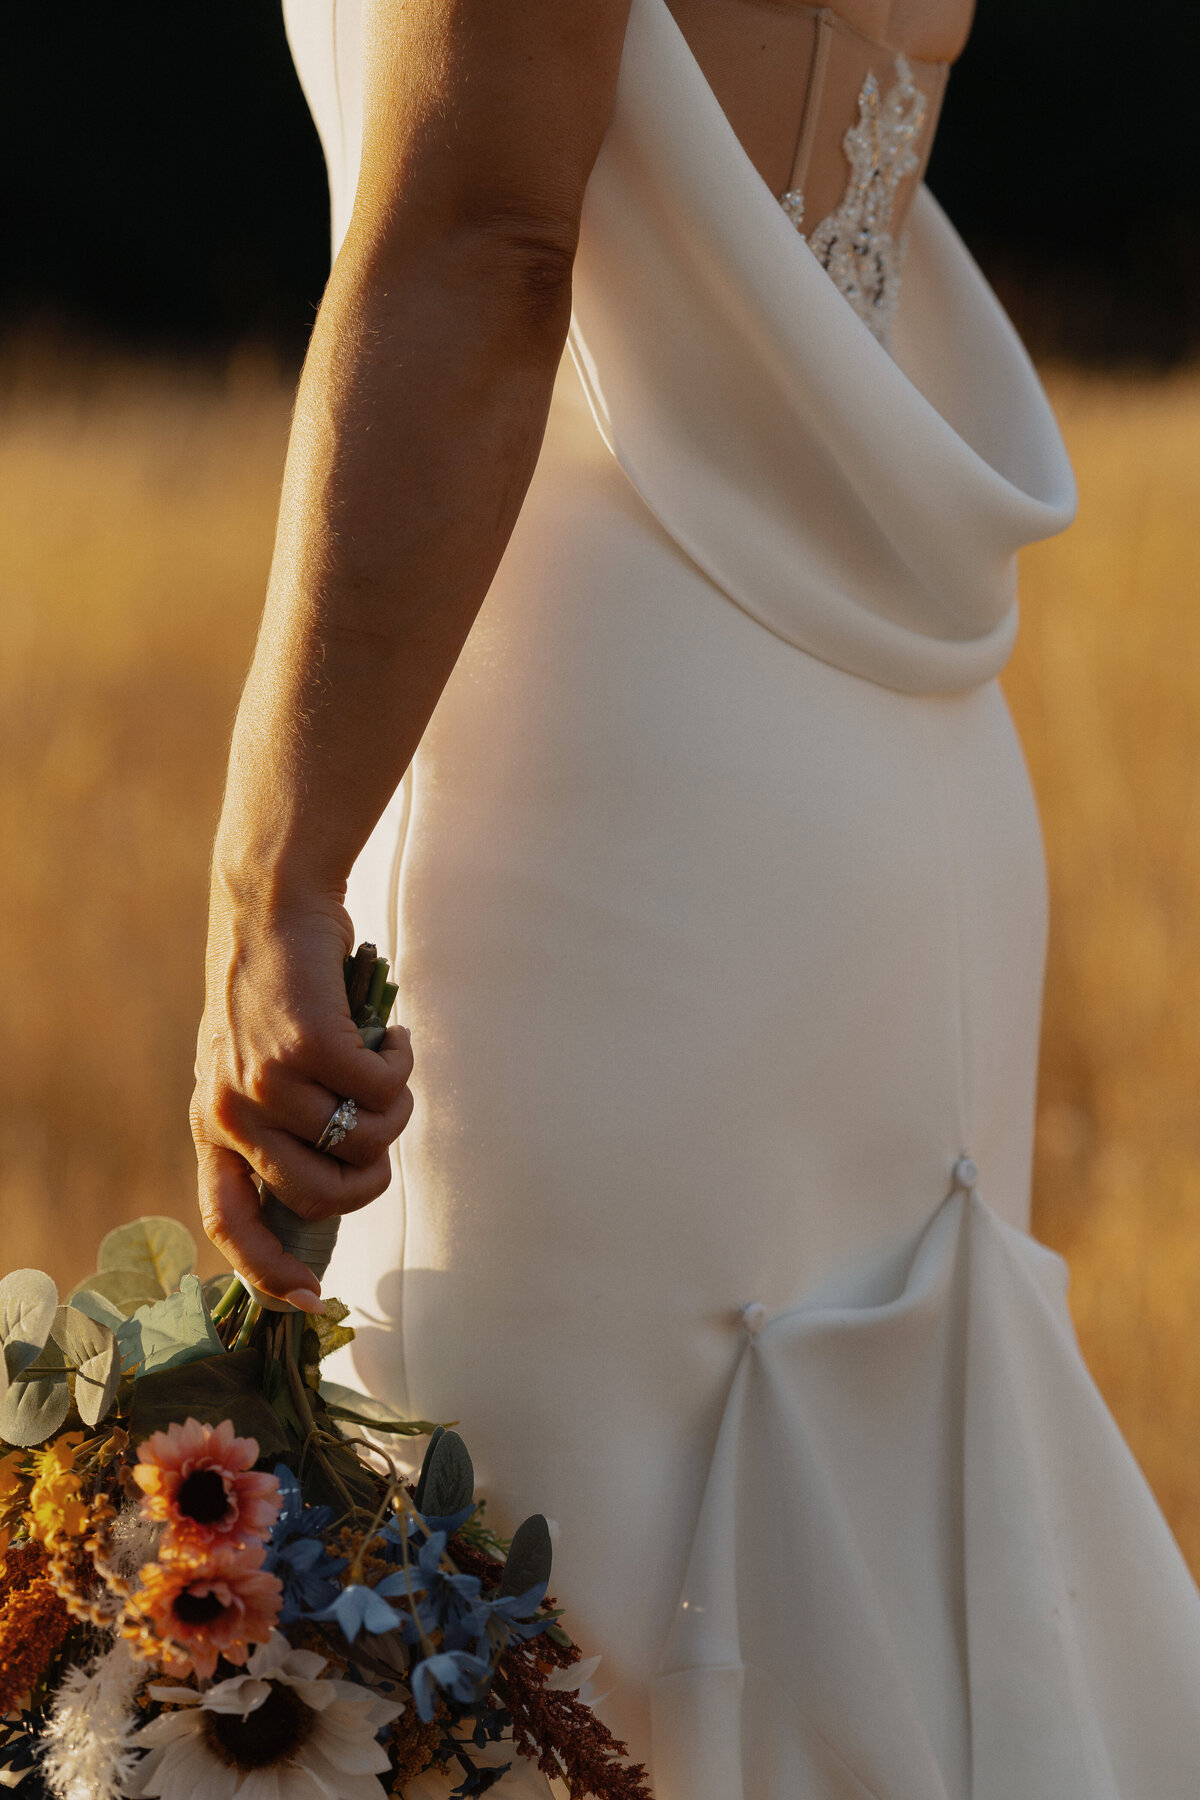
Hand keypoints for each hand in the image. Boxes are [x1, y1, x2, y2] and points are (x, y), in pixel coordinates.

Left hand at [191, 881, 413, 1308]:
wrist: (269, 905)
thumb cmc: (276, 991)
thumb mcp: (252, 1067)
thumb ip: (276, 1126)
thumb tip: (338, 1182)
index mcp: (210, 1123)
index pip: (229, 1222)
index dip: (268, 1273)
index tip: (313, 1300)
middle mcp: (230, 1110)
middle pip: (318, 1197)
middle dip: (371, 1178)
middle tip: (384, 1137)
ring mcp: (266, 1080)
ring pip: (361, 1144)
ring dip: (395, 1114)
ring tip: (391, 1073)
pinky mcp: (307, 1045)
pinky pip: (382, 1093)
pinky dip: (401, 1068)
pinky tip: (392, 1039)